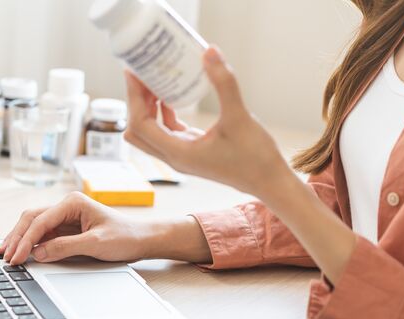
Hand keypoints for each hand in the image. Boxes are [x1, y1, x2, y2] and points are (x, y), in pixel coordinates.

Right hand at [0, 192, 210, 264]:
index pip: (41, 221)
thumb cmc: (125, 237)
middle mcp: (66, 205)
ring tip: (6, 253)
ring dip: (20, 239)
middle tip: (5, 257)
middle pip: (32, 219)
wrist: (142, 239)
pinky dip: (30, 242)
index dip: (26, 240)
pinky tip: (21, 251)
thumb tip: (38, 253)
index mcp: (73, 202)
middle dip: (17, 238)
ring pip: (34, 225)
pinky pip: (42, 233)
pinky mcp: (66, 227)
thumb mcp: (96, 244)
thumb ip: (65, 247)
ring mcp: (65, 216)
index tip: (16, 257)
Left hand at [124, 46, 289, 196]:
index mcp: (179, 152)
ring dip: (147, 108)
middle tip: (142, 75)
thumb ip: (223, 83)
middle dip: (135, 102)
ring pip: (149, 132)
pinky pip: (166, 132)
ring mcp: (182, 156)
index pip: (140, 125)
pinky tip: (171, 95)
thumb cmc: (256, 157)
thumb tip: (209, 52)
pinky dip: (162, 114)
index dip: (133, 97)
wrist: (269, 182)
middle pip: (137, 131)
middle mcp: (175, 157)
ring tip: (154, 80)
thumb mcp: (239, 116)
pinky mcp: (191, 151)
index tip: (134, 73)